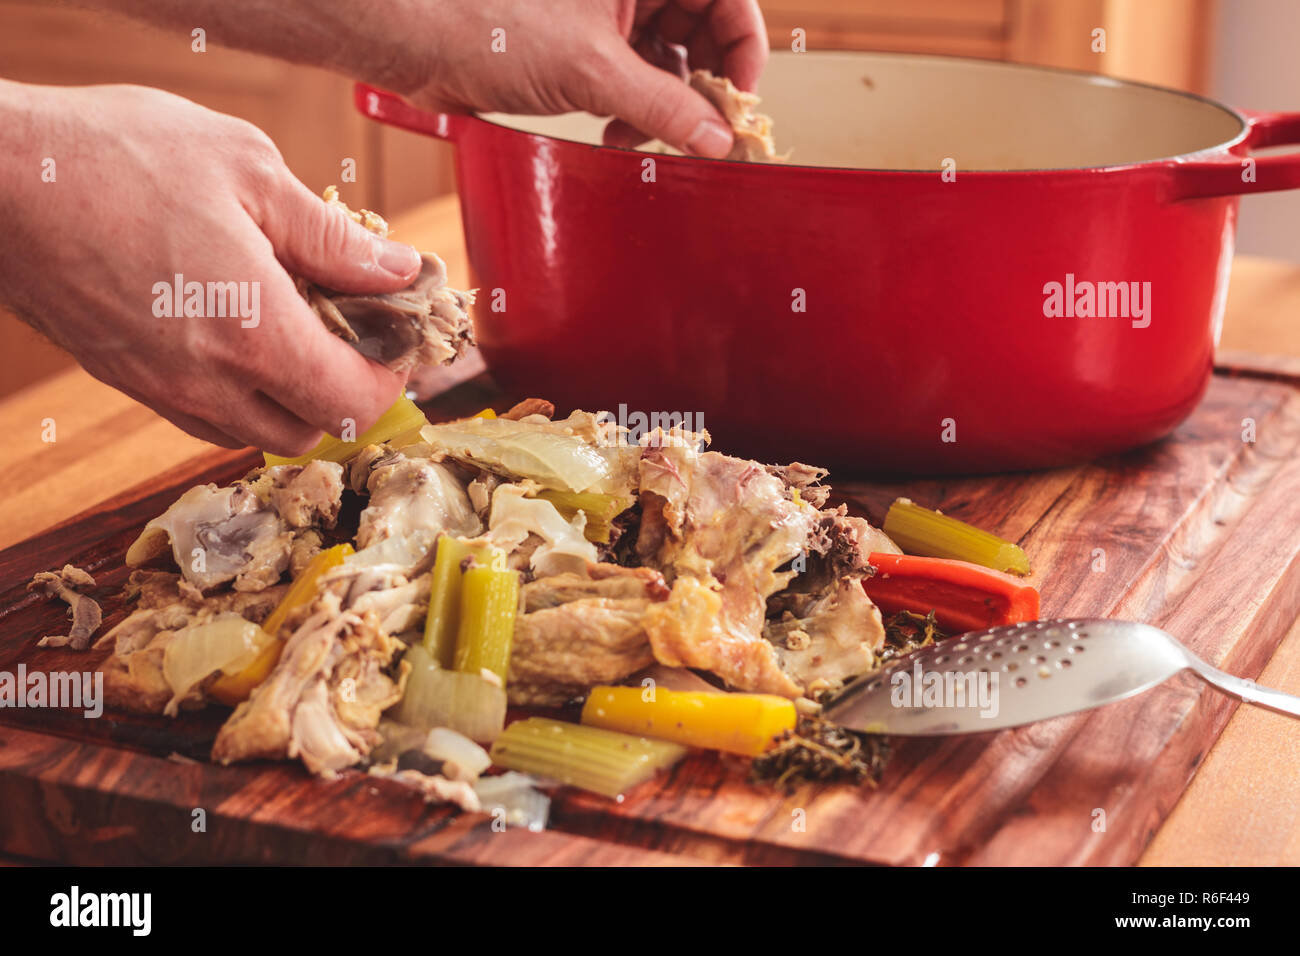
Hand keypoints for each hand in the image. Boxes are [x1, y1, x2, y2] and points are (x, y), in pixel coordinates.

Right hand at [0, 81, 422, 455]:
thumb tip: (400, 270)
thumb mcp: (249, 172)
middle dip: (349, 390)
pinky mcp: (127, 381)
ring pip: (258, 432)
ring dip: (296, 397)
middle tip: (354, 328)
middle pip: (313, 431)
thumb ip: (334, 238)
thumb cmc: (117, 157)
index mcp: (254, 334)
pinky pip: (208, 416)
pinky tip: (240, 330)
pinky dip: (243, 393)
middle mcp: (209, 382)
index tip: (394, 331)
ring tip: (297, 324)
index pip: (355, 403)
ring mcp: (162, 389)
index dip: (390, 375)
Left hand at [395, 0, 768, 157]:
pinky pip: (633, 77)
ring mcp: (607, 13)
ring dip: (665, 106)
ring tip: (641, 137)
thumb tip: (717, 137)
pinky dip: (635, 110)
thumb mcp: (593, 70)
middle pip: (702, 28)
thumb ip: (665, 106)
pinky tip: (618, 133)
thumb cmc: (490, 20)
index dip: (744, 48)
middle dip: (701, 84)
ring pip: (668, 58)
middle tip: (695, 130)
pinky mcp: (584, 44)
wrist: (419, 39)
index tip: (739, 100)